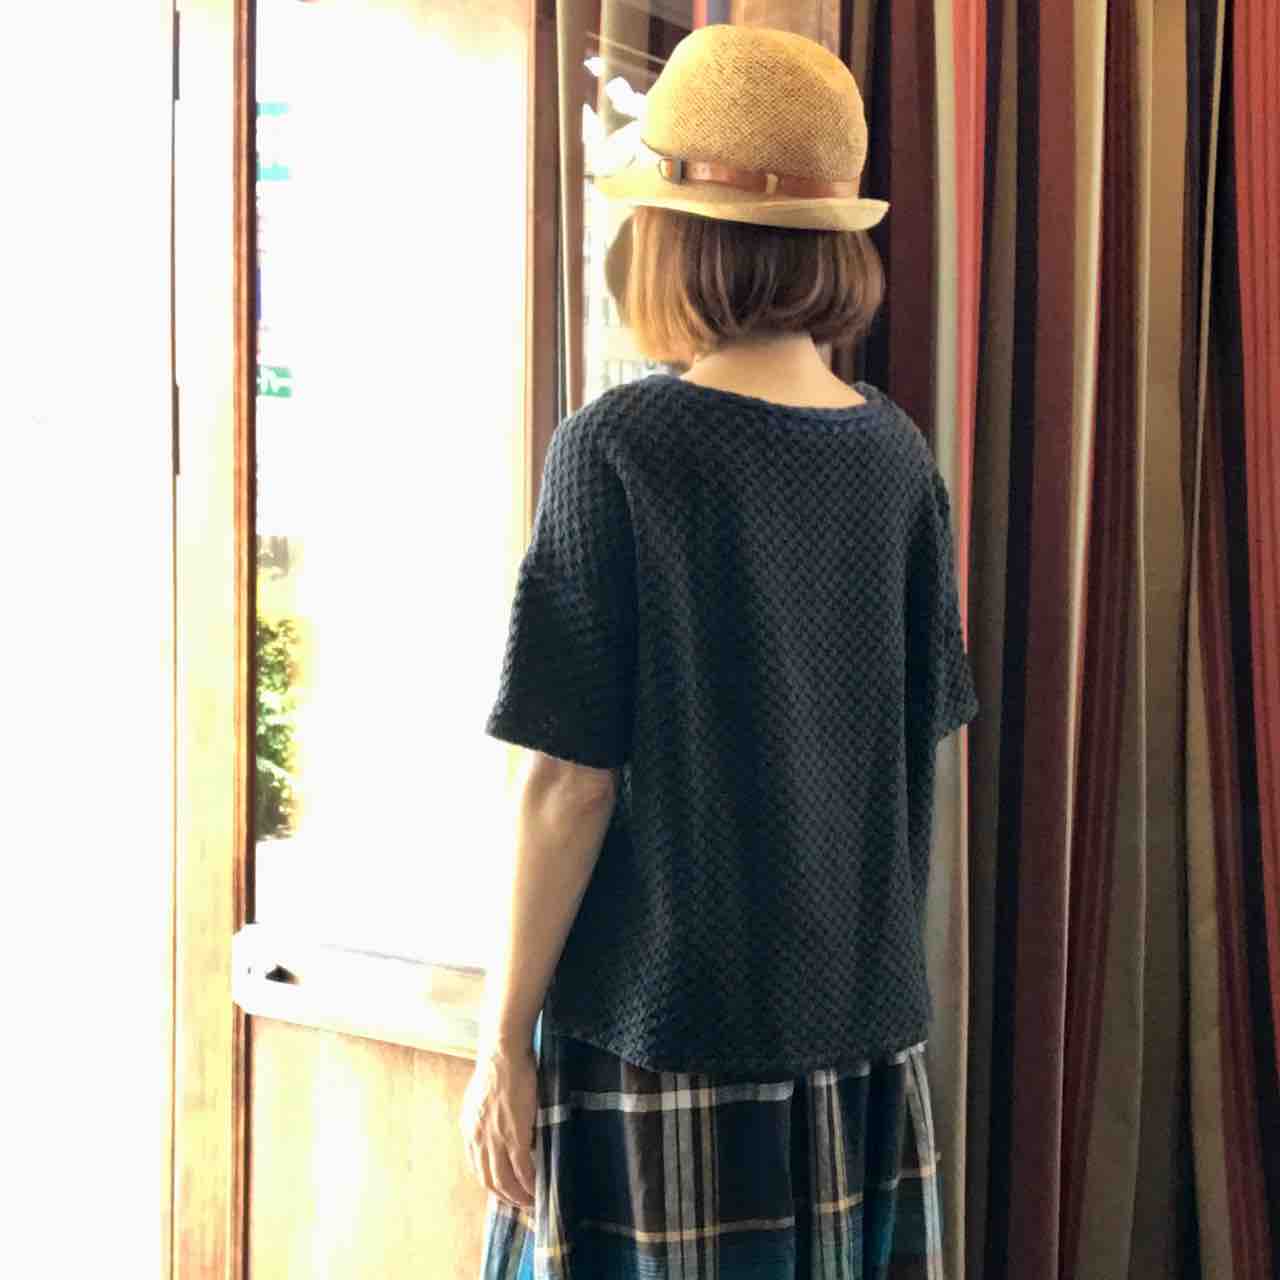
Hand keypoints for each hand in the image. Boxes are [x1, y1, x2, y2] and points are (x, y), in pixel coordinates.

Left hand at [460, 1041, 537, 1209]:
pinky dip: (530, 1183)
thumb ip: (488, 1117)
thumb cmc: (499, 1066)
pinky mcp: (514, 1135)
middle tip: (520, 1202)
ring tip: (531, 1201)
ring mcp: (495, 1139)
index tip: (504, 1189)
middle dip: (505, 1195)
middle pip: (488, 1179)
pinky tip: (539, 1189)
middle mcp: (477, 1139)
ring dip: (518, 1195)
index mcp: (469, 1129)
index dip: (491, 1182)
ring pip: (504, 1180)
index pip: (477, 1167)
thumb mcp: (485, 1097)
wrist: (504, 1052)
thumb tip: (503, 1128)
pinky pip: (522, 1169)